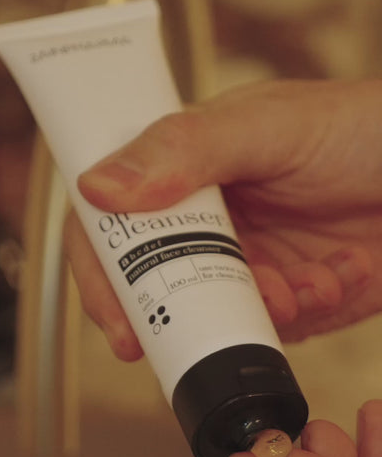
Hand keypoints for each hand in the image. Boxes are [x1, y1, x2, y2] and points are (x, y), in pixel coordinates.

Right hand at [66, 79, 381, 358]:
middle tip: (221, 316)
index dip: (104, 280)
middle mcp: (209, 226)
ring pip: (222, 320)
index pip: (114, 230)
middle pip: (161, 290)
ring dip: (264, 313)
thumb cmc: (358, 129)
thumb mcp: (268, 126)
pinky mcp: (290, 297)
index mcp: (184, 176)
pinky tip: (341, 270)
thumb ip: (185, 150)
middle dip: (188, 316)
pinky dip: (310, 307)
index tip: (122, 324)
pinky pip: (279, 330)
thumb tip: (100, 188)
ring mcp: (249, 266)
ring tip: (306, 282)